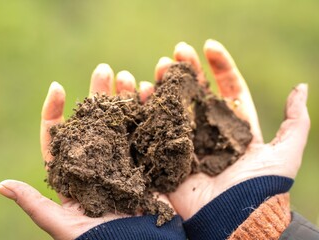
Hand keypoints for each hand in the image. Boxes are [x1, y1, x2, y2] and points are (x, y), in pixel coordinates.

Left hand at [0, 64, 158, 239]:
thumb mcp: (62, 225)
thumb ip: (34, 204)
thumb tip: (0, 185)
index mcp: (75, 173)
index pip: (61, 138)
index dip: (56, 112)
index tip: (57, 87)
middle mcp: (99, 162)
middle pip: (95, 123)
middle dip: (98, 95)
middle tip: (103, 69)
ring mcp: (126, 159)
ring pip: (122, 122)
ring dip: (124, 98)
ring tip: (125, 77)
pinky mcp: (149, 161)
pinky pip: (147, 132)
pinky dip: (148, 112)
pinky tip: (148, 93)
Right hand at [154, 40, 309, 219]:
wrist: (233, 218)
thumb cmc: (261, 188)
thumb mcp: (286, 154)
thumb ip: (295, 122)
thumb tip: (301, 88)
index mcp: (235, 126)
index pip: (227, 89)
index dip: (220, 66)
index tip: (209, 46)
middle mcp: (209, 130)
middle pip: (197, 93)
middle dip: (187, 70)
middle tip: (177, 52)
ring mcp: (187, 140)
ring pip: (174, 105)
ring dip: (165, 84)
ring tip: (160, 67)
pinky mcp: (168, 153)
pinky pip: (156, 126)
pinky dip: (147, 108)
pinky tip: (142, 89)